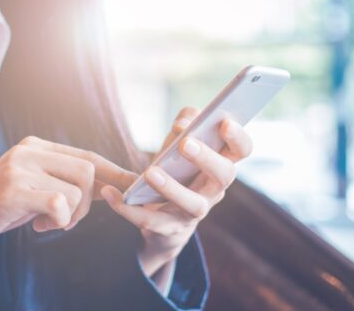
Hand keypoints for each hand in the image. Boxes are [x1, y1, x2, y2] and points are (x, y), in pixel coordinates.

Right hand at [0, 136, 135, 256]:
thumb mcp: (33, 187)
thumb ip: (62, 181)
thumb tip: (107, 186)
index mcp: (36, 146)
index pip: (87, 155)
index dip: (114, 172)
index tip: (135, 185)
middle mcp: (30, 151)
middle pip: (88, 171)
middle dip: (88, 203)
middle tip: (67, 221)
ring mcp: (21, 168)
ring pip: (77, 189)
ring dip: (72, 216)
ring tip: (47, 223)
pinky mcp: (13, 190)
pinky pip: (59, 204)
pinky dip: (58, 221)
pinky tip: (38, 226)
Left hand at [101, 107, 252, 276]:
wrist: (163, 220)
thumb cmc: (175, 170)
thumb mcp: (179, 143)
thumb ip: (186, 123)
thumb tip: (184, 124)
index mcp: (221, 165)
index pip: (242, 151)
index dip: (238, 137)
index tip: (224, 123)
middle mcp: (214, 190)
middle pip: (224, 176)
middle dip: (207, 159)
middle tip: (185, 144)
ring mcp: (195, 213)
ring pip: (193, 204)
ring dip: (172, 188)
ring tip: (150, 173)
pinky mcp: (169, 229)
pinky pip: (150, 221)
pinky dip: (128, 208)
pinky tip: (110, 193)